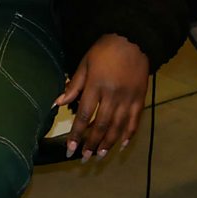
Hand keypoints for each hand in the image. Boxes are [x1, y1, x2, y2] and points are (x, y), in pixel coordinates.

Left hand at [54, 33, 148, 161]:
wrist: (133, 39)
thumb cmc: (104, 50)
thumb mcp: (85, 63)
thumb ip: (73, 85)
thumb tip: (56, 103)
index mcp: (96, 86)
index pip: (84, 116)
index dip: (76, 134)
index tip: (70, 149)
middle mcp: (113, 95)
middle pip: (101, 125)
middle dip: (91, 144)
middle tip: (84, 158)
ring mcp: (128, 98)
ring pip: (118, 127)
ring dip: (108, 143)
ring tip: (99, 155)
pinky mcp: (140, 99)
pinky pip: (135, 121)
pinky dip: (129, 135)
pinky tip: (122, 145)